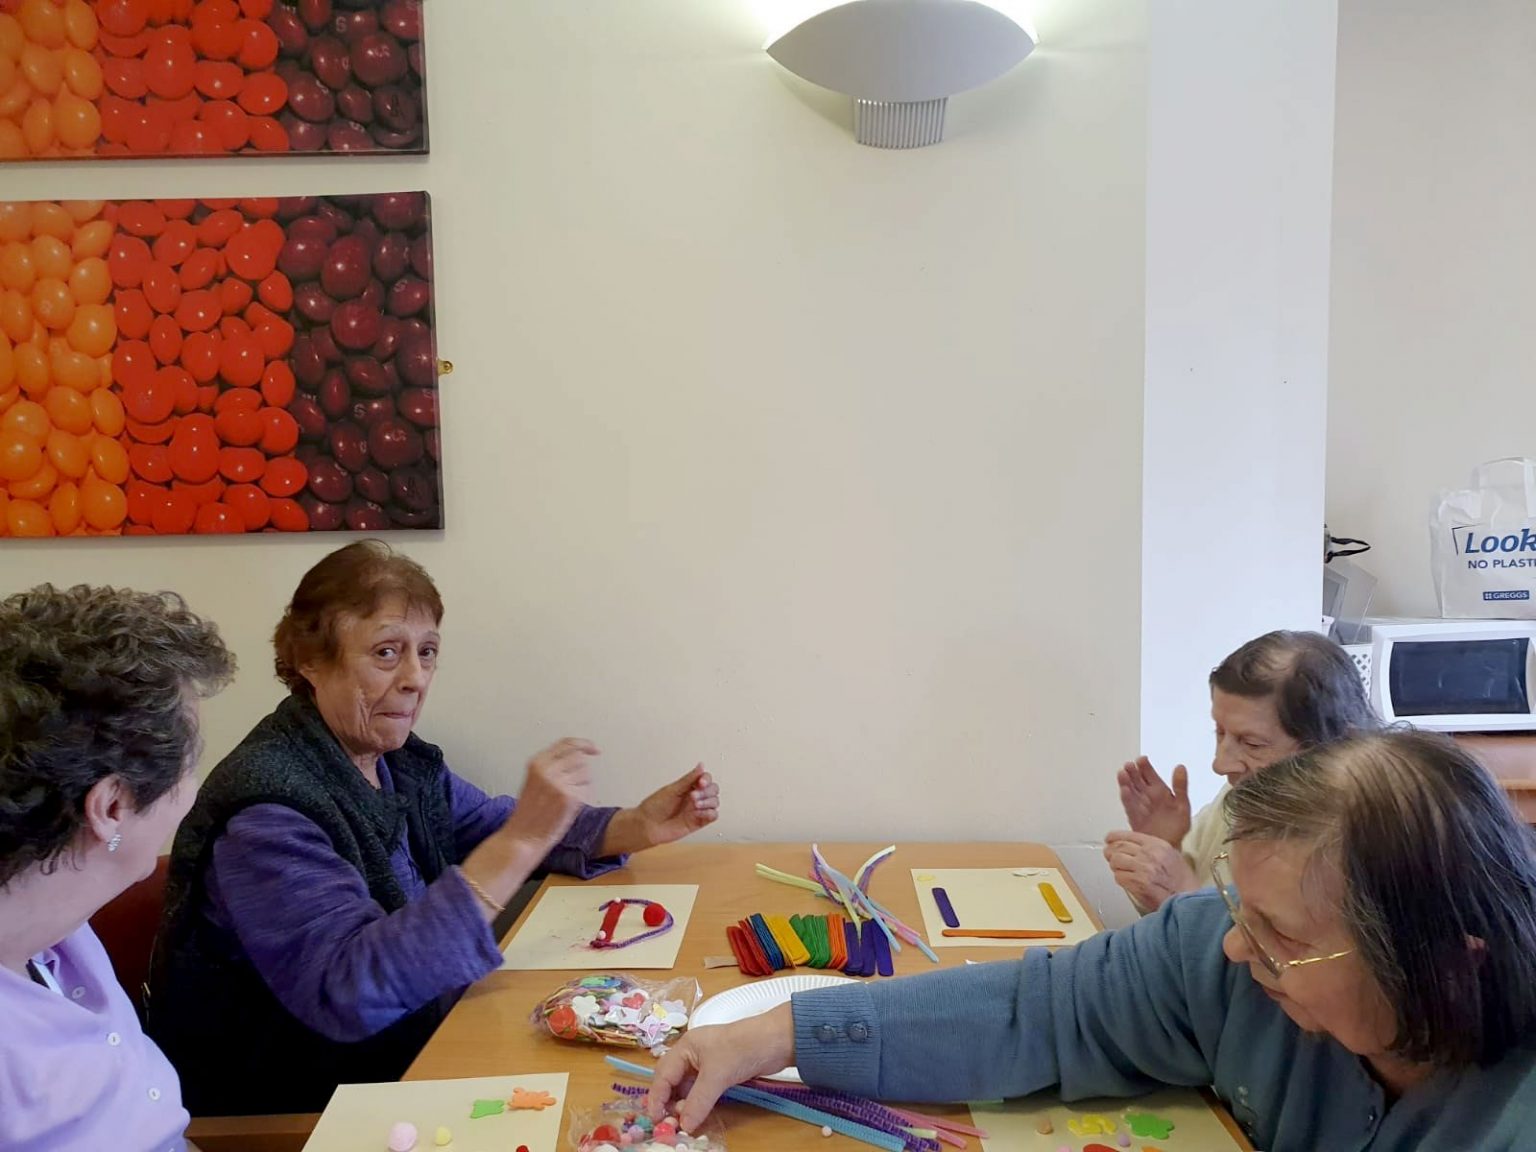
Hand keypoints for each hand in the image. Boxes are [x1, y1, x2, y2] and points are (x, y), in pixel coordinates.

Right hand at [501, 738, 596, 851]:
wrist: (523, 837)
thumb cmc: (529, 813)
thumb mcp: (535, 780)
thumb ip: (552, 766)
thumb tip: (579, 756)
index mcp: (537, 763)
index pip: (567, 743)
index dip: (584, 744)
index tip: (593, 749)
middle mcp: (548, 770)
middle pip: (579, 757)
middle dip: (582, 769)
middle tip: (576, 783)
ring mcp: (559, 783)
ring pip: (586, 773)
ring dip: (583, 784)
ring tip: (567, 798)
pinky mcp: (570, 798)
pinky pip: (587, 790)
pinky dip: (583, 797)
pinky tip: (569, 807)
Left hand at [633, 764, 717, 846]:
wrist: (648, 826)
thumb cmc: (654, 807)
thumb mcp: (672, 789)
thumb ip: (689, 779)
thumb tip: (701, 765)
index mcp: (688, 787)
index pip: (705, 779)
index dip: (706, 779)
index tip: (700, 783)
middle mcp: (694, 797)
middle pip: (713, 790)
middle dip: (706, 792)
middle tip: (693, 796)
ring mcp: (697, 809)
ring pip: (715, 802)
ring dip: (708, 802)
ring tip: (695, 805)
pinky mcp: (698, 822)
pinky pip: (712, 816)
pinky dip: (710, 814)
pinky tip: (699, 813)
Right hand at [647, 1004, 794, 1132]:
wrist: (777, 1040)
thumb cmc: (743, 1048)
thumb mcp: (717, 1075)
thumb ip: (698, 1101)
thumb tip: (683, 1126)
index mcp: (686, 1047)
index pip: (663, 1074)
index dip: (656, 1097)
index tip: (655, 1119)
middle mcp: (692, 1054)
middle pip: (671, 1080)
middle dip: (667, 1101)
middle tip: (668, 1123)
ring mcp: (707, 1064)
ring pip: (686, 1087)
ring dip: (683, 1104)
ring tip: (682, 1122)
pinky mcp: (721, 1073)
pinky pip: (701, 1091)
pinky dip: (697, 1103)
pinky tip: (697, 1115)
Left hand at [1103, 830, 1198, 911]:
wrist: (1188, 898)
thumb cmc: (1182, 880)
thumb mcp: (1171, 855)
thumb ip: (1152, 848)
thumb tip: (1132, 846)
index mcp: (1157, 844)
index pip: (1128, 835)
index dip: (1114, 837)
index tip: (1109, 839)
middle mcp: (1149, 854)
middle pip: (1118, 847)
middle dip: (1110, 852)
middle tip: (1109, 856)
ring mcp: (1143, 868)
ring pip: (1115, 861)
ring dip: (1115, 867)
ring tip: (1121, 871)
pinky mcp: (1138, 883)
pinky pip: (1118, 877)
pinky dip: (1120, 879)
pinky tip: (1127, 882)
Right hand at [1117, 756, 1190, 846]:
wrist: (1169, 847)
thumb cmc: (1177, 827)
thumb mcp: (1183, 805)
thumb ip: (1181, 786)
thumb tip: (1180, 767)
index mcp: (1160, 791)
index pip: (1150, 774)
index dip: (1145, 766)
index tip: (1142, 759)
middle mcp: (1147, 796)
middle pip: (1137, 780)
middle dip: (1132, 771)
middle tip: (1129, 765)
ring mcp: (1139, 806)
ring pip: (1130, 790)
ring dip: (1126, 782)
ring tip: (1122, 774)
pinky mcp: (1133, 817)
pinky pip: (1129, 806)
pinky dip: (1126, 798)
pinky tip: (1125, 791)